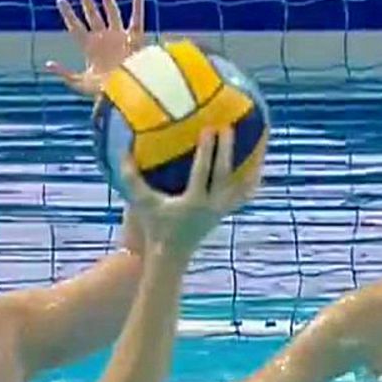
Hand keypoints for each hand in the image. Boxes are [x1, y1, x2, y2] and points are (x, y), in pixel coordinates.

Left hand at [45, 0, 145, 97]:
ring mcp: (118, 37)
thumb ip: (65, 74)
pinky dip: (138, 7)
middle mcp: (103, 38)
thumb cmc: (103, 92)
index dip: (68, 13)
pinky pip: (137, 20)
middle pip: (92, 14)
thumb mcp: (80, 83)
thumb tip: (48, 64)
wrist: (127, 95)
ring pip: (112, 11)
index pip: (75, 26)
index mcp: (89, 47)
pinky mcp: (134, 40)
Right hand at [120, 125, 260, 258]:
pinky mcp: (225, 212)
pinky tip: (258, 166)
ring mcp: (221, 210)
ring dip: (250, 164)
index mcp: (192, 202)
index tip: (210, 129)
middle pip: (225, 174)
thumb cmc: (155, 225)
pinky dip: (252, 181)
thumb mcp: (142, 202)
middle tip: (228, 127)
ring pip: (242, 185)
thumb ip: (131, 179)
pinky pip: (244, 195)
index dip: (207, 150)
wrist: (171, 255)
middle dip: (227, 150)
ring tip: (258, 142)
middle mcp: (211, 206)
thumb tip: (122, 151)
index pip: (203, 171)